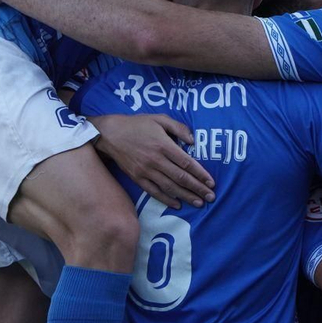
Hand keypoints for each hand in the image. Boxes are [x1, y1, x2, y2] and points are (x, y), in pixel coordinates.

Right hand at [90, 114, 215, 208]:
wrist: (110, 134)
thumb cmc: (137, 124)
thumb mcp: (159, 118)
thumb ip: (178, 127)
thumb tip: (193, 141)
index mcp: (163, 145)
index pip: (187, 163)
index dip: (201, 174)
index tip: (211, 183)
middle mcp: (156, 160)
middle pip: (181, 178)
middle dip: (198, 189)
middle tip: (211, 197)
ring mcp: (146, 171)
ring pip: (169, 187)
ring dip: (186, 196)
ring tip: (199, 203)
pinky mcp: (137, 178)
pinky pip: (154, 192)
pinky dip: (166, 199)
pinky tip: (177, 204)